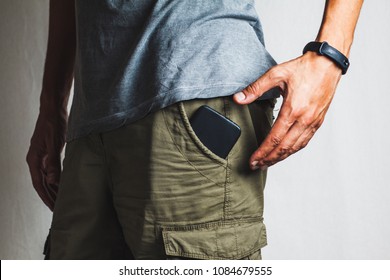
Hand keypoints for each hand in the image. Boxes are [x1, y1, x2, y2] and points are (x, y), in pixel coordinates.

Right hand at [26, 112, 66, 210]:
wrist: (53, 110)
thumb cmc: (53, 124)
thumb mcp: (55, 143)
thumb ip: (53, 162)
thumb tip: (52, 180)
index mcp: (34, 159)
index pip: (39, 184)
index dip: (46, 197)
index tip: (53, 208)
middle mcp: (35, 160)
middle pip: (42, 184)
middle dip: (50, 197)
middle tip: (59, 210)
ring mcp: (41, 156)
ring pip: (46, 178)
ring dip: (53, 190)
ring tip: (61, 201)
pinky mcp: (48, 153)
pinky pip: (50, 171)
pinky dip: (56, 180)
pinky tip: (62, 184)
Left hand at [233, 52, 341, 169]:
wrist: (328, 64)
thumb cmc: (303, 68)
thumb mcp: (276, 74)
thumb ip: (255, 88)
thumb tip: (238, 98)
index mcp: (293, 109)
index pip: (275, 138)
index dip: (262, 152)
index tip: (253, 160)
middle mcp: (304, 119)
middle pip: (285, 148)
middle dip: (269, 159)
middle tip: (256, 166)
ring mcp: (313, 122)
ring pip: (295, 147)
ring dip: (281, 158)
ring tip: (268, 163)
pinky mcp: (318, 121)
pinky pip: (305, 141)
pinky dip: (293, 150)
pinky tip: (285, 153)